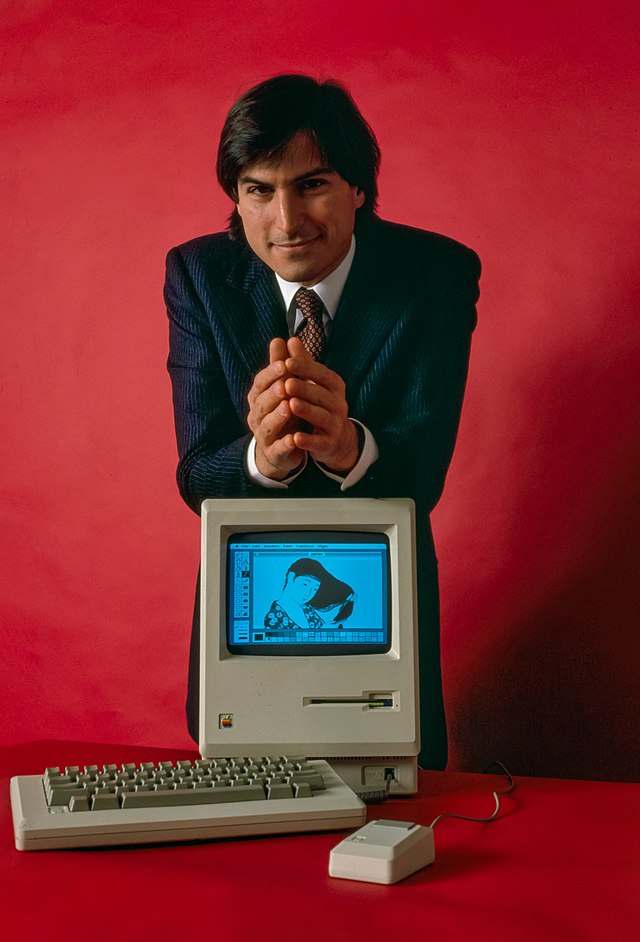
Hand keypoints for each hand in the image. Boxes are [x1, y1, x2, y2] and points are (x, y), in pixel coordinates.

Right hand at [247, 338, 305, 479]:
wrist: (282, 447)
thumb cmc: (283, 410)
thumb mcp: (284, 387)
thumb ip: (281, 365)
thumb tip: (279, 339)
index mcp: (258, 398)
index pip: (261, 383)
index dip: (271, 373)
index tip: (284, 364)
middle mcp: (257, 416)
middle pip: (261, 403)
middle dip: (273, 393)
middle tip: (285, 384)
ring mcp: (264, 435)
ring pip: (267, 425)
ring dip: (277, 416)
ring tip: (289, 406)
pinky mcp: (275, 452)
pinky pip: (278, 448)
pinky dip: (285, 444)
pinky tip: (294, 439)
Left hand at [283, 337, 359, 472]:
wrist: (335, 439)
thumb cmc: (319, 404)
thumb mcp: (313, 383)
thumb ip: (302, 364)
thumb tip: (290, 339)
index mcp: (334, 386)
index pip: (321, 374)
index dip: (305, 368)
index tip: (287, 362)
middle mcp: (338, 404)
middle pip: (321, 395)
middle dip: (304, 389)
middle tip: (287, 383)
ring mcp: (335, 424)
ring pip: (321, 416)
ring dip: (306, 411)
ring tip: (291, 405)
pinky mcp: (329, 443)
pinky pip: (319, 442)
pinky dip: (308, 440)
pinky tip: (295, 438)